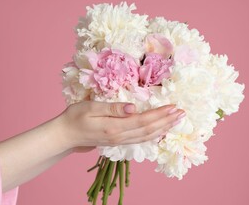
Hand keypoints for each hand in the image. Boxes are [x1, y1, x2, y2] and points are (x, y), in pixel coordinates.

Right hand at [56, 101, 184, 150]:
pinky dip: (153, 136)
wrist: (66, 135)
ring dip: (163, 129)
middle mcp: (120, 137)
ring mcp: (120, 141)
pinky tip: (160, 132)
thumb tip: (133, 107)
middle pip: (149, 130)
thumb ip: (113, 108)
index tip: (174, 107)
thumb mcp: (91, 107)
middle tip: (182, 113)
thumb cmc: (76, 117)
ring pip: (147, 137)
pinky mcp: (118, 142)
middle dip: (167, 121)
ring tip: (176, 121)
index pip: (144, 120)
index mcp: (115, 127)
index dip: (160, 114)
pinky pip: (140, 140)